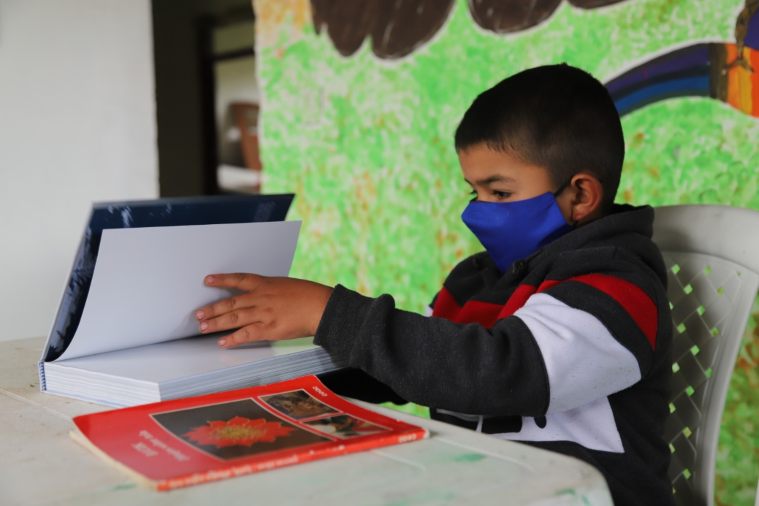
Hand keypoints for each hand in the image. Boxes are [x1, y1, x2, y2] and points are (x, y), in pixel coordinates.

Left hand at [194, 274, 332, 348]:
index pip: (239, 280)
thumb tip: (260, 296)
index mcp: (266, 284)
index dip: (222, 280)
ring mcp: (263, 313)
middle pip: (230, 303)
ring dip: (216, 323)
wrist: (322, 306)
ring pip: (234, 318)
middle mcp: (261, 297)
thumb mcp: (287, 286)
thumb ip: (271, 291)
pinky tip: (223, 342)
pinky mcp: (269, 329)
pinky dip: (232, 339)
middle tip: (198, 314)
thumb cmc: (309, 295)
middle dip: (212, 308)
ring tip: (203, 327)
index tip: (208, 280)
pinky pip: (246, 334)